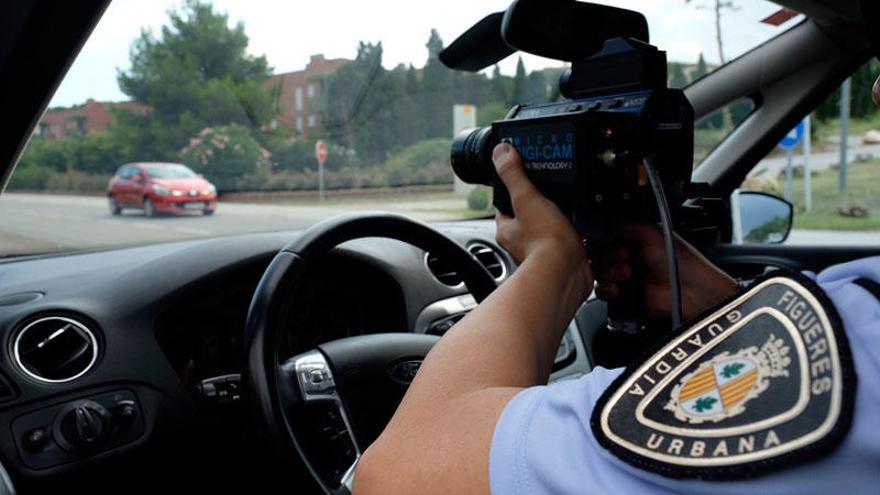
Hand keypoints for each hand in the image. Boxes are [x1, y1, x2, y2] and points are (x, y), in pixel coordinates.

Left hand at [492, 143, 591, 295]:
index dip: (515, 190)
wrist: (566, 273)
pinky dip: (582, 236)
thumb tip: (500, 152)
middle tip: (559, 193)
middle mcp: (524, 242)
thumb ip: (513, 174)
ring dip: (567, 221)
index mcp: (508, 228)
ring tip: (576, 210)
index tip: (526, 179)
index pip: (506, 204)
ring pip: (555, 230)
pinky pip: (574, 244)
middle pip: (533, 216)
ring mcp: (545, 252)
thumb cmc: (543, 242)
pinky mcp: (565, 259)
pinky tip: (589, 228)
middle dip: (547, 206)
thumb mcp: (526, 198)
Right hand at [592, 223, 736, 321]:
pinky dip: (606, 289)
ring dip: (609, 272)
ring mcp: (624, 275)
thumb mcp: (651, 233)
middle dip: (608, 255)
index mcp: (633, 237)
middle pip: (597, 252)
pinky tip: (619, 288)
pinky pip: (602, 290)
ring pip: (598, 271)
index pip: (605, 233)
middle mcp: (627, 254)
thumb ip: (625, 223)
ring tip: (628, 273)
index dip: (603, 236)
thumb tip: (601, 222)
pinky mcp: (623, 295)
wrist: (690, 293)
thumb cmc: (679, 262)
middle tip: (625, 256)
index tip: (609, 239)